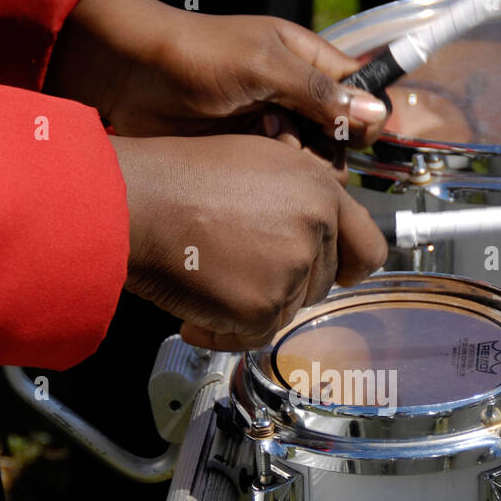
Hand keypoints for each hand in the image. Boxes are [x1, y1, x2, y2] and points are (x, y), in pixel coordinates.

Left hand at [47, 0, 387, 156]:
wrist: (127, 77)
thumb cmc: (192, 55)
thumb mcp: (261, 63)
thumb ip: (317, 90)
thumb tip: (376, 115)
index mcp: (305, 63)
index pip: (359, 95)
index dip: (363, 118)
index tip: (349, 134)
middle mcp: (293, 99)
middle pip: (340, 140)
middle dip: (325, 147)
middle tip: (291, 138)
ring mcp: (269, 132)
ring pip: (310, 167)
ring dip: (295, 164)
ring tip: (264, 145)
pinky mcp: (245, 160)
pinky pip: (277, 181)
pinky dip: (271, 179)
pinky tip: (248, 164)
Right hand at [111, 133, 386, 349]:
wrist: (134, 202)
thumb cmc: (176, 180)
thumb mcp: (255, 164)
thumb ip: (297, 199)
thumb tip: (314, 235)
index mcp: (318, 187)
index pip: (367, 246)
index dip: (348, 266)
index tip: (337, 276)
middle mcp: (315, 226)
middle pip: (322, 284)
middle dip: (285, 285)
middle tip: (238, 270)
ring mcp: (292, 268)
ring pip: (288, 312)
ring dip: (253, 308)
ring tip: (210, 281)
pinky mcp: (263, 306)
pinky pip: (256, 337)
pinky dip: (226, 333)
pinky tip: (197, 313)